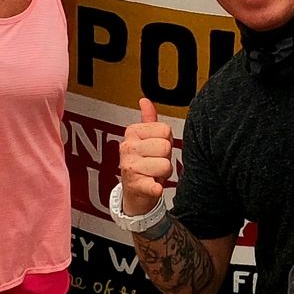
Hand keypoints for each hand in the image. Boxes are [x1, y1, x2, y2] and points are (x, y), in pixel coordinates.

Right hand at [117, 96, 174, 217]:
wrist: (135, 194)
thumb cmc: (144, 164)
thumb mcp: (145, 139)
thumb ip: (148, 120)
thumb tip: (144, 100)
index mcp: (132, 132)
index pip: (165, 130)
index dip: (166, 141)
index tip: (156, 150)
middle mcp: (127, 148)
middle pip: (165, 147)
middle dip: (166, 157)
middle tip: (155, 163)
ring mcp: (129, 167)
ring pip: (165, 165)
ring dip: (164, 173)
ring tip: (153, 174)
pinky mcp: (135, 186)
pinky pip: (154, 185)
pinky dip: (157, 188)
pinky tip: (154, 187)